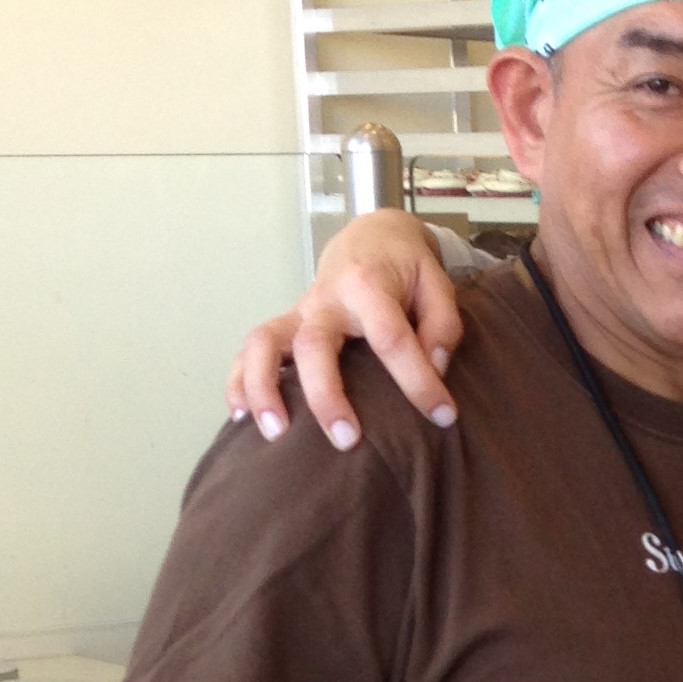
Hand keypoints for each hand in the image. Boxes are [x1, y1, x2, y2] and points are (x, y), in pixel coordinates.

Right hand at [227, 212, 463, 447]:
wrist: (369, 241)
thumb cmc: (406, 270)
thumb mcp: (438, 285)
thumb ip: (442, 327)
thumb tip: (435, 368)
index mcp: (368, 286)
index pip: (391, 338)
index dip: (418, 381)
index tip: (442, 415)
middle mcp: (325, 300)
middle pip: (313, 344)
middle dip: (326, 396)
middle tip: (347, 440)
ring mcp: (298, 313)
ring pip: (265, 344)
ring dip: (264, 388)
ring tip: (275, 433)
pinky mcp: (284, 326)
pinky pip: (248, 351)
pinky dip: (240, 382)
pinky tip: (240, 416)